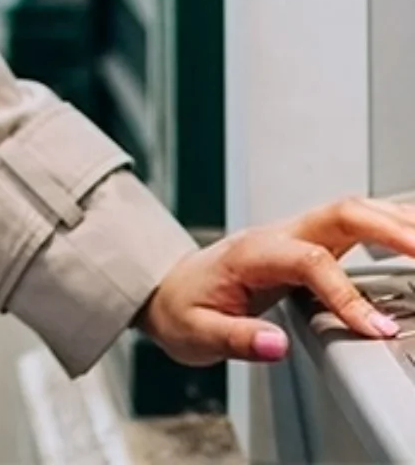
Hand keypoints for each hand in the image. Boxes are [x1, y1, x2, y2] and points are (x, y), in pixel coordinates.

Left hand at [138, 197, 414, 363]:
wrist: (166, 290)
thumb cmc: (182, 309)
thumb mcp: (195, 332)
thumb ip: (236, 338)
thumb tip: (275, 346)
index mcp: (252, 252)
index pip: (310, 261)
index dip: (346, 294)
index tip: (375, 329)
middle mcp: (276, 234)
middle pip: (341, 213)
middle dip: (389, 229)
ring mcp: (294, 233)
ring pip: (353, 211)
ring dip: (395, 220)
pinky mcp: (308, 242)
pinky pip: (354, 224)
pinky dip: (388, 224)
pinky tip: (410, 233)